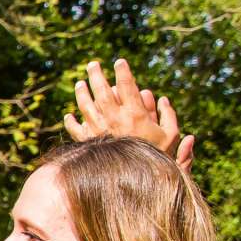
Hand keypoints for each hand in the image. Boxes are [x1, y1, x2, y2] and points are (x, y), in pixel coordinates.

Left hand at [65, 57, 194, 172]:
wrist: (135, 179)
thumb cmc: (155, 156)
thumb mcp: (170, 136)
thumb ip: (168, 116)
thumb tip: (163, 100)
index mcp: (134, 114)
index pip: (127, 86)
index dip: (123, 72)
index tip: (119, 61)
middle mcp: (114, 119)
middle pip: (101, 91)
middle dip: (96, 75)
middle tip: (92, 64)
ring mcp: (99, 130)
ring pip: (86, 106)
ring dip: (81, 93)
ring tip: (79, 83)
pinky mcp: (90, 143)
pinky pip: (77, 130)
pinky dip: (71, 122)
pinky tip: (69, 116)